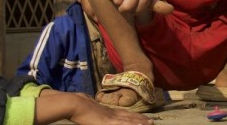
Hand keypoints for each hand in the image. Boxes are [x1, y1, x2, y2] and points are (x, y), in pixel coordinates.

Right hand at [34, 91, 152, 124]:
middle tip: (151, 121)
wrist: (75, 103)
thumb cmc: (78, 107)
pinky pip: (124, 124)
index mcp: (107, 111)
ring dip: (140, 122)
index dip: (133, 116)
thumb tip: (99, 113)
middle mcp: (111, 113)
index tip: (142, 118)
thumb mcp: (89, 109)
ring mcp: (111, 117)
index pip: (123, 114)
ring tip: (150, 123)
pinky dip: (133, 124)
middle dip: (140, 119)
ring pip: (129, 120)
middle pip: (129, 116)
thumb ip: (96, 111)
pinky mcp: (109, 122)